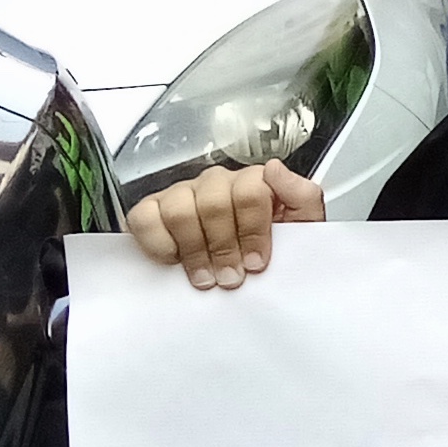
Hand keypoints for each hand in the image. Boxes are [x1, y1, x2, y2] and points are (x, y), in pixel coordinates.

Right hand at [125, 162, 326, 288]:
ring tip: (205, 276)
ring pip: (180, 211)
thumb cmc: (271, 248)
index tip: (256, 262)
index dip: (253, 231)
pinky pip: (145, 218)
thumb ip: (302, 197)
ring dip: (194, 251)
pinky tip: (175, 258)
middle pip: (214, 204)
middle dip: (223, 247)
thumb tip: (277, 170)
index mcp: (253, 183)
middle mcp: (217, 184)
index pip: (250, 192)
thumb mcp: (302, 227)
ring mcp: (183, 194)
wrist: (244, 271)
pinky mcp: (152, 210)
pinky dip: (157, 243)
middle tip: (230, 276)